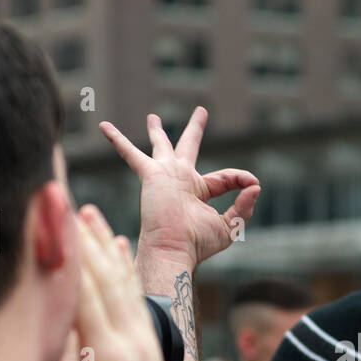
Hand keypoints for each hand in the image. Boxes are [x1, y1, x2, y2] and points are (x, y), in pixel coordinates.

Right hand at [40, 205, 201, 360]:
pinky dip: (125, 266)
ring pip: (122, 281)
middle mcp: (130, 341)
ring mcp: (142, 340)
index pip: (84, 295)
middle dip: (84, 237)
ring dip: (105, 244)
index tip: (52, 221)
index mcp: (106, 358)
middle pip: (104, 278)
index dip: (69, 256)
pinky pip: (136, 296)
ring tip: (89, 211)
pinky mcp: (147, 344)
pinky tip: (117, 244)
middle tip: (66, 197)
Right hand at [98, 108, 259, 269]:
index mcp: (199, 192)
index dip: (241, 179)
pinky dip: (117, 140)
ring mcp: (165, 175)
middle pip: (189, 148)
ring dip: (156, 130)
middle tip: (201, 111)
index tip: (252, 182)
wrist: (172, 249)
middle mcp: (182, 180)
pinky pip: (130, 153)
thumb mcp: (230, 225)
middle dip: (195, 129)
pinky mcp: (150, 174)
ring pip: (162, 145)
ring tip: (153, 117)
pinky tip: (104, 126)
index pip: (224, 177)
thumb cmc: (197, 243)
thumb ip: (244, 205)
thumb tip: (256, 185)